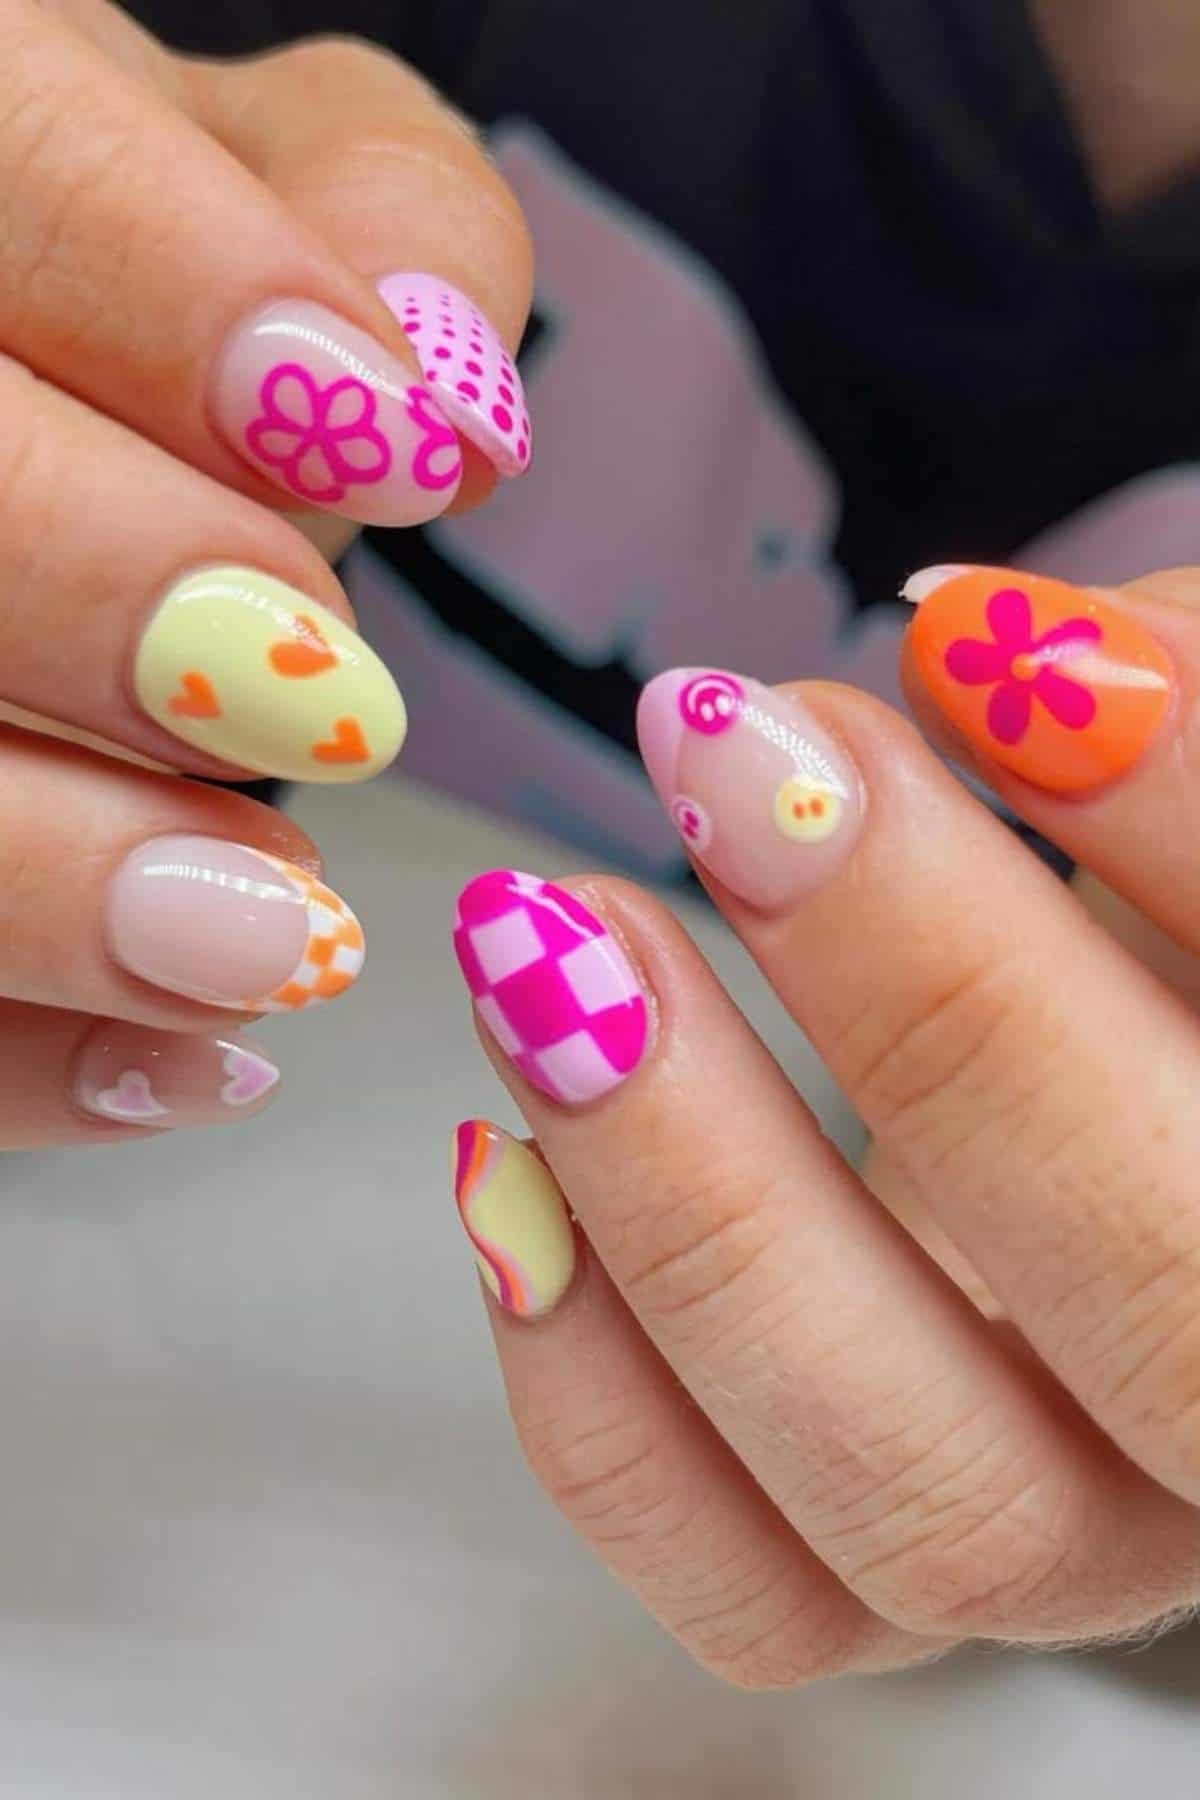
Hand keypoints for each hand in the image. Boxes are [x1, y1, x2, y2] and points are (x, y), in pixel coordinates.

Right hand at [0, 2, 529, 1144]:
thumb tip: (437, 361)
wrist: (43, 420)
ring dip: (62, 874)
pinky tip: (194, 1060)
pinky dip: (32, 1058)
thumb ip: (364, 209)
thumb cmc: (134, 299)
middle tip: (330, 698)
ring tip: (278, 931)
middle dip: (109, 590)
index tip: (389, 440)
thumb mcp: (251, 179)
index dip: (174, 288)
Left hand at [449, 565, 1199, 1685]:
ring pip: (927, 1491)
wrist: (1068, 1116)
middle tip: (741, 767)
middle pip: (1163, 1303)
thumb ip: (1155, 704)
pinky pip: (744, 1588)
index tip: (970, 640)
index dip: (1182, 818)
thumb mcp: (1166, 776)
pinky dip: (592, 1389)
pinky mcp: (872, 1591)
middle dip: (938, 1009)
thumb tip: (1005, 659)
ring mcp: (1076, 1545)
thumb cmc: (1123, 935)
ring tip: (547, 947)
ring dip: (702, 1203)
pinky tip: (498, 1165)